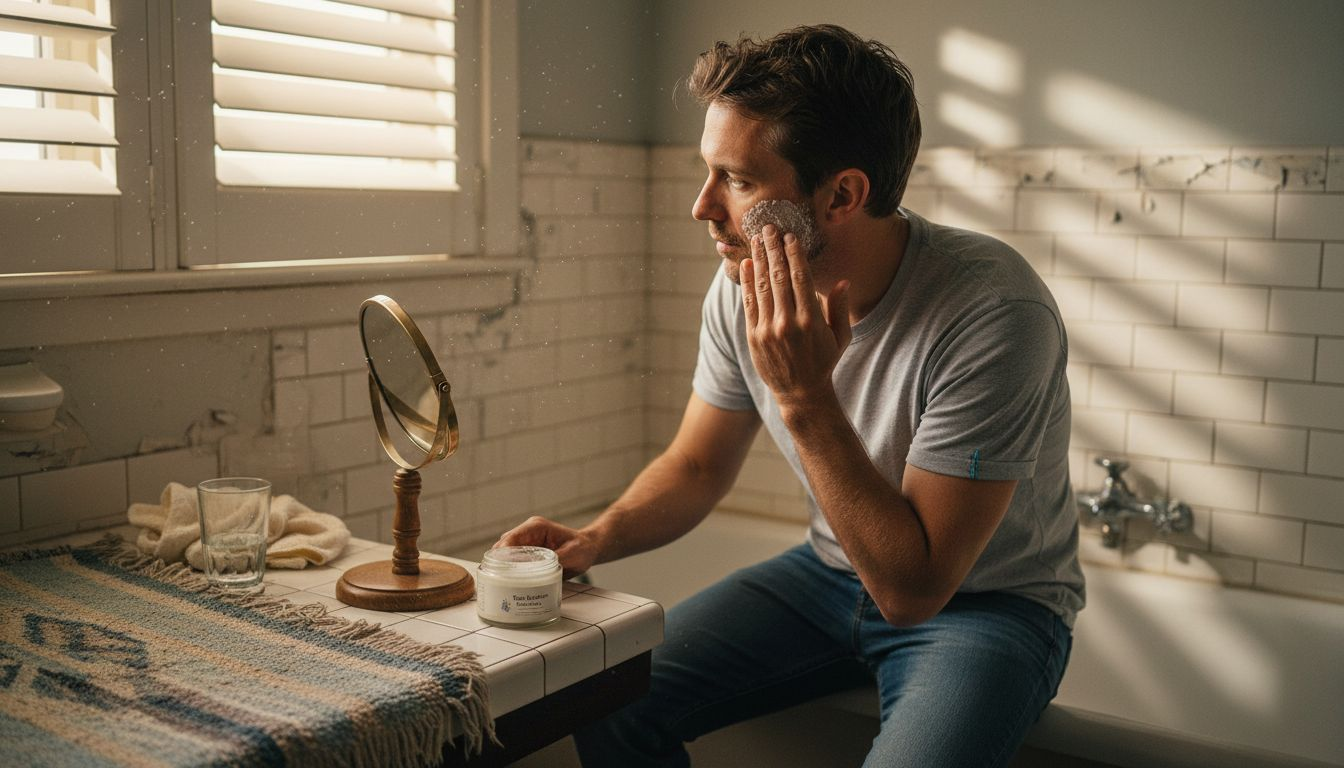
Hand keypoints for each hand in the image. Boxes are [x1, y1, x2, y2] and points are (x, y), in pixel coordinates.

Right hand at [494, 516, 598, 578]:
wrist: (589, 548)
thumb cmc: (583, 548)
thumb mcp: (573, 554)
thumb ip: (555, 560)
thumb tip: (538, 571)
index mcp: (536, 527)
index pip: (511, 537)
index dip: (502, 553)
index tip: (498, 567)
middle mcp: (528, 532)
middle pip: (503, 546)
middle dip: (498, 562)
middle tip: (497, 579)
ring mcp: (526, 542)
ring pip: (505, 553)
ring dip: (502, 567)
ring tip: (500, 582)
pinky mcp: (527, 552)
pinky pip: (513, 560)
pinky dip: (509, 570)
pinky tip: (509, 582)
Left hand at [740, 224, 851, 413]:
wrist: (800, 393)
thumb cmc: (824, 362)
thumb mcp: (841, 337)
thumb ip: (839, 308)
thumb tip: (841, 282)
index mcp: (811, 320)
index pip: (801, 278)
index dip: (794, 254)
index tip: (790, 236)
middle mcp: (788, 323)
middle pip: (779, 277)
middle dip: (773, 249)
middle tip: (769, 227)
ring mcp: (768, 329)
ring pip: (762, 286)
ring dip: (758, 260)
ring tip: (757, 240)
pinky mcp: (754, 336)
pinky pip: (750, 303)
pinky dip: (747, 282)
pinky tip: (746, 264)